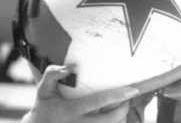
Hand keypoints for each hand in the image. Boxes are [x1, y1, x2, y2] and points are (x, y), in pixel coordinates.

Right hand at [22, 65, 139, 122]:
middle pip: (110, 120)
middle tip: (128, 99)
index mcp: (69, 110)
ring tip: (122, 109)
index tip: (133, 89)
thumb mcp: (43, 90)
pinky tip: (115, 119)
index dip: (117, 95)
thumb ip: (53, 74)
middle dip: (124, 110)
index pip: (98, 101)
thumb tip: (73, 66)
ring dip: (121, 120)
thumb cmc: (44, 107)